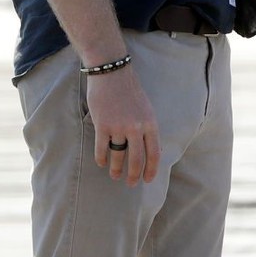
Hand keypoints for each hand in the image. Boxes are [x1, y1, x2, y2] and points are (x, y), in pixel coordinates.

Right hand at [87, 68, 160, 185]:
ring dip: (116, 169)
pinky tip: (102, 162)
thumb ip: (147, 128)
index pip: (154, 153)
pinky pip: (102, 149)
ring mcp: (119, 126)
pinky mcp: (102, 125)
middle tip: (130, 184)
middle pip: (136, 160)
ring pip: (118, 156)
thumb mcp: (146, 108)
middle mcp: (136, 127)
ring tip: (115, 175)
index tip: (148, 180)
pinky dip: (101, 158)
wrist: (112, 72)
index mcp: (150, 122)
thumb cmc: (129, 90)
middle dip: (133, 175)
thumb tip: (151, 150)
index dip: (151, 169)